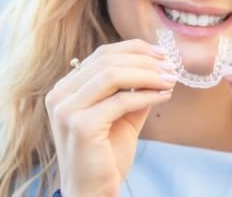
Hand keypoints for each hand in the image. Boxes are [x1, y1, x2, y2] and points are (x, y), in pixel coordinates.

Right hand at [44, 39, 176, 196]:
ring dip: (148, 74)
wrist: (92, 194)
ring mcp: (66, 110)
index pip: (102, 54)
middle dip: (145, 60)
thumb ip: (134, 90)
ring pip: (113, 75)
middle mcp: (59, 95)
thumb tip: (160, 65)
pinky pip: (121, 101)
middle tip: (172, 66)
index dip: (135, 49)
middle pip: (107, 60)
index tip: (163, 53)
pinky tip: (165, 95)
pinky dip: (147, 95)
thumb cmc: (106, 156)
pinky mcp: (81, 126)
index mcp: (65, 89)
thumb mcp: (122, 115)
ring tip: (171, 79)